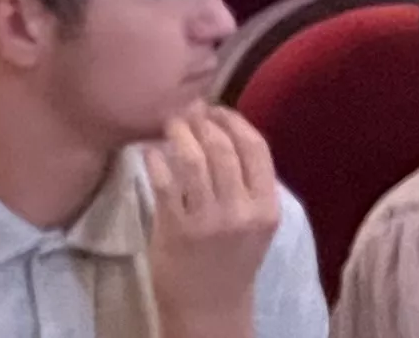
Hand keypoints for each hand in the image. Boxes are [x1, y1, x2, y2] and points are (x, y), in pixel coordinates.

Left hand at [143, 103, 284, 336]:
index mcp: (266, 208)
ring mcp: (209, 221)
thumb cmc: (230, 259)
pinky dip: (156, 158)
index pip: (256, 148)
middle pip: (223, 147)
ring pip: (194, 158)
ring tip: (169, 125)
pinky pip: (164, 180)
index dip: (233, 120)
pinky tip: (151, 151)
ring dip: (179, 133)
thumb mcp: (254, 223)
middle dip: (202, 121)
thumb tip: (223, 128)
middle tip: (187, 112)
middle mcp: (242, 212)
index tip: (216, 109)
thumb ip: (247, 183)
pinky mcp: (177, 228)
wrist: (209, 308)